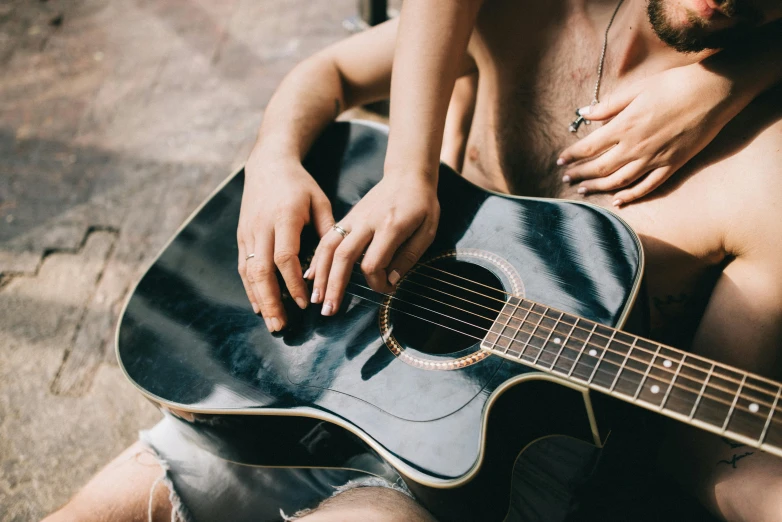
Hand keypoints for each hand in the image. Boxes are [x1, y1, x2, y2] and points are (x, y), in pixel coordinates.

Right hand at [237, 153, 333, 331]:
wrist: (268, 165)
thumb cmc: (300, 186)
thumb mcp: (320, 202)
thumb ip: (327, 231)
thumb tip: (331, 265)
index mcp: (283, 217)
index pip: (284, 256)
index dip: (293, 282)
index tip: (304, 302)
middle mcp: (261, 227)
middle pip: (261, 270)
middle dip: (271, 301)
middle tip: (281, 326)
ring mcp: (248, 233)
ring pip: (249, 272)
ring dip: (259, 300)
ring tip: (271, 323)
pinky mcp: (241, 237)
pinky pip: (243, 267)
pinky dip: (250, 289)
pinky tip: (259, 306)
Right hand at [307, 173, 438, 316]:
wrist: (407, 175)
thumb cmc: (422, 205)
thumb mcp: (427, 230)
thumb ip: (409, 256)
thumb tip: (390, 281)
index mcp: (390, 226)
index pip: (373, 263)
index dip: (377, 282)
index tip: (387, 288)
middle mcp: (367, 222)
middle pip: (344, 256)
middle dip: (334, 286)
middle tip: (328, 311)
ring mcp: (353, 219)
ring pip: (329, 247)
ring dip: (320, 275)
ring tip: (315, 299)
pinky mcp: (347, 218)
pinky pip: (326, 240)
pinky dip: (316, 259)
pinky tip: (310, 277)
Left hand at [557, 63, 738, 205]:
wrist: (712, 92)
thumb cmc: (673, 84)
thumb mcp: (636, 89)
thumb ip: (608, 105)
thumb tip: (584, 113)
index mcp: (623, 127)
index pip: (588, 148)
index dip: (571, 156)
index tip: (560, 161)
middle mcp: (634, 147)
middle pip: (599, 168)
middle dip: (579, 174)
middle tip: (565, 179)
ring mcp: (654, 159)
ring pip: (619, 181)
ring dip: (598, 187)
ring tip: (583, 190)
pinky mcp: (672, 165)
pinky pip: (647, 187)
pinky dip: (631, 196)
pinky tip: (618, 201)